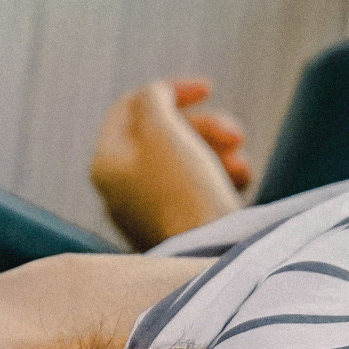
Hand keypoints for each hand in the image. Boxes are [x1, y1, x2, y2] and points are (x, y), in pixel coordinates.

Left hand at [91, 77, 252, 247]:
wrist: (209, 259)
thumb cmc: (184, 192)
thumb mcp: (162, 129)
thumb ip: (153, 99)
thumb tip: (156, 94)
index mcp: (106, 163)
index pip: (129, 108)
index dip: (169, 91)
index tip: (208, 90)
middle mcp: (121, 189)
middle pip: (161, 135)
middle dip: (204, 127)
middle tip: (237, 135)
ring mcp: (149, 212)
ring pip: (184, 162)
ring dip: (218, 151)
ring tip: (242, 164)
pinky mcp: (178, 229)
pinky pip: (198, 191)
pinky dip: (220, 179)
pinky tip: (242, 182)